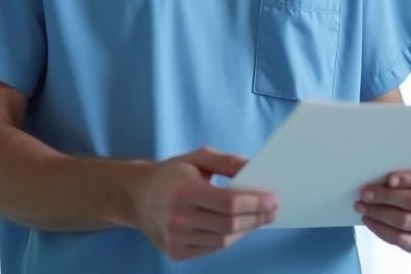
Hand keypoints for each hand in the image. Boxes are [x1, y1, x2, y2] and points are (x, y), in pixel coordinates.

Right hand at [130, 147, 277, 261]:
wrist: (137, 196)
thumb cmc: (171, 174)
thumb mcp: (198, 158)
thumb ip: (227, 162)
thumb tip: (255, 168)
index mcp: (184, 190)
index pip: (229, 203)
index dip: (255, 203)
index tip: (274, 199)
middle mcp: (177, 217)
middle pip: (229, 224)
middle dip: (257, 218)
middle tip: (273, 210)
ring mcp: (175, 239)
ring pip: (223, 240)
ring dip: (246, 230)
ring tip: (259, 218)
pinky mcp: (175, 253)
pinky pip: (211, 249)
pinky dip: (229, 239)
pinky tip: (238, 228)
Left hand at [356, 170, 410, 252]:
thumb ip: (410, 171)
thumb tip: (381, 175)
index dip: (409, 179)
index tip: (388, 179)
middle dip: (386, 196)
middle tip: (366, 192)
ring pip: (404, 221)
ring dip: (379, 213)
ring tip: (362, 205)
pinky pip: (399, 239)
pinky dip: (380, 229)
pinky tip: (369, 220)